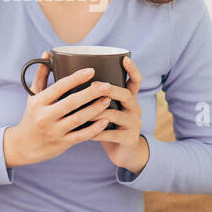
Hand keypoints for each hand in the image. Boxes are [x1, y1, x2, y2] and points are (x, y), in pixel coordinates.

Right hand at [2, 51, 113, 167]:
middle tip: (106, 85)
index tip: (91, 71)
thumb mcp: (33, 96)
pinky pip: (81, 136)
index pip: (59, 87)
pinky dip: (94, 129)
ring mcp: (54, 131)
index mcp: (39, 102)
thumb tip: (47, 54)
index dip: (75, 78)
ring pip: (78, 119)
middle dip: (90, 93)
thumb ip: (41, 75)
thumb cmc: (31, 116)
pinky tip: (105, 121)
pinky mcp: (62, 143)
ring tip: (108, 99)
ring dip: (95, 109)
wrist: (23, 145)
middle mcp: (46, 116)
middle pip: (71, 103)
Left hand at [88, 55, 148, 174]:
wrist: (125, 154)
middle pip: (127, 95)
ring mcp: (134, 124)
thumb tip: (76, 80)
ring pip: (116, 115)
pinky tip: (84, 133)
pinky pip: (111, 134)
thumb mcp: (110, 110)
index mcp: (130, 100)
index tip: (124, 58)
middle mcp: (135, 109)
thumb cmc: (111, 126)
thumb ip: (99, 97)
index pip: (136, 81)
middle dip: (111, 90)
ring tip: (81, 112)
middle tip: (95, 85)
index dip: (132, 69)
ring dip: (97, 112)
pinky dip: (96, 132)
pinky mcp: (129, 138)